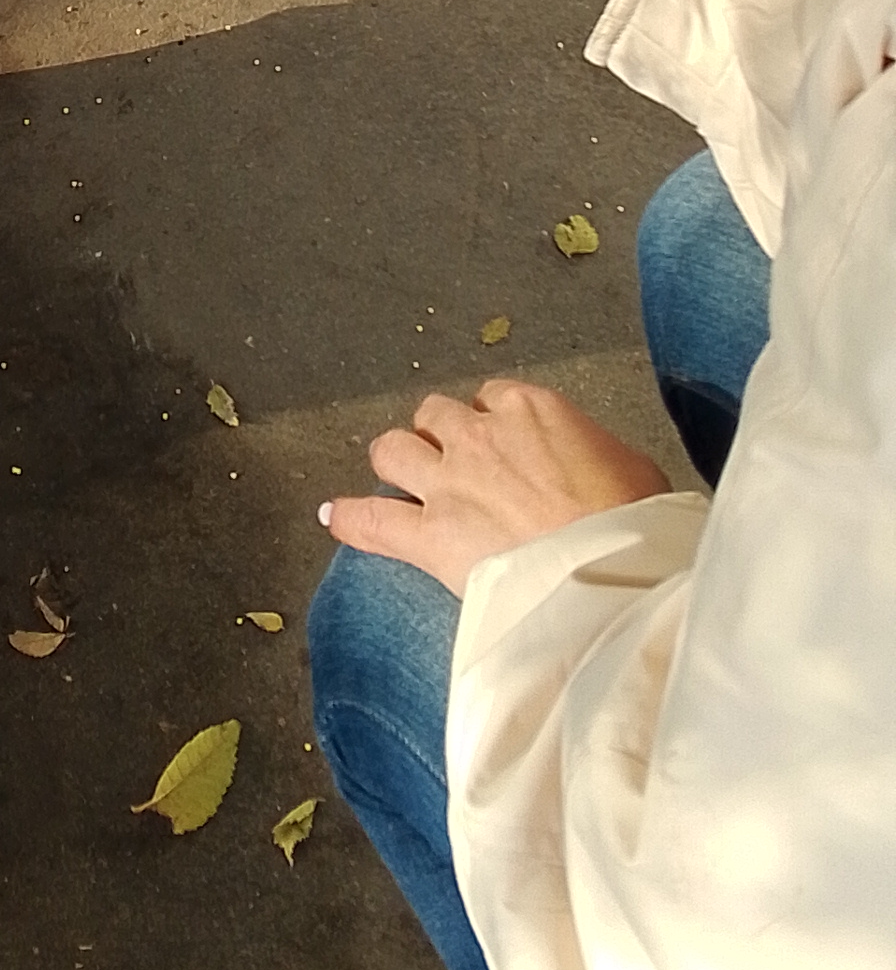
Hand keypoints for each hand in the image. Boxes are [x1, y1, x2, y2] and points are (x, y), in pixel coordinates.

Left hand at [325, 378, 671, 597]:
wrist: (608, 572)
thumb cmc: (633, 525)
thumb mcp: (635, 469)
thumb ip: (597, 455)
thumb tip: (599, 467)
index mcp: (531, 410)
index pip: (493, 397)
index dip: (492, 421)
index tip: (501, 443)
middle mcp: (479, 435)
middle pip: (436, 415)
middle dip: (441, 435)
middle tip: (453, 462)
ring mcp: (448, 483)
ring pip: (394, 449)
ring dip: (396, 461)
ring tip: (399, 478)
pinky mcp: (429, 535)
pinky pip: (372, 521)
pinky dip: (351, 519)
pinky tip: (334, 518)